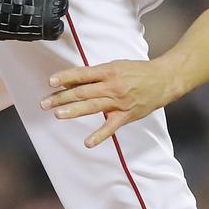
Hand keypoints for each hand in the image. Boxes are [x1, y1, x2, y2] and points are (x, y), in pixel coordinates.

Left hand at [40, 59, 182, 147]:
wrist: (164, 79)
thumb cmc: (138, 71)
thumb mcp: (116, 66)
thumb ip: (96, 74)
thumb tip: (73, 81)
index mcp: (108, 71)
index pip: (82, 74)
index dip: (65, 77)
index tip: (50, 81)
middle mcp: (112, 85)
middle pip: (82, 92)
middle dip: (61, 97)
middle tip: (44, 102)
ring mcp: (119, 101)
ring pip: (92, 106)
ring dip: (73, 111)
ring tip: (57, 114)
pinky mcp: (126, 115)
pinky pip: (111, 127)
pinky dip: (99, 135)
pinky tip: (87, 142)